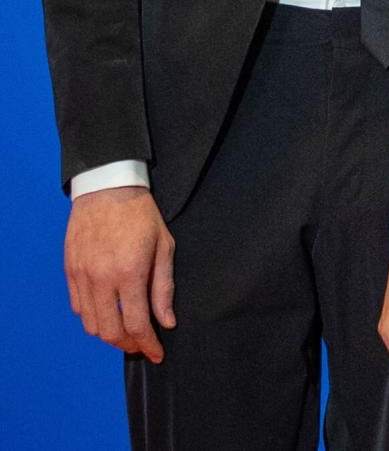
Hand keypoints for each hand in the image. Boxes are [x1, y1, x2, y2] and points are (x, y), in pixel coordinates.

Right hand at [65, 185, 175, 362]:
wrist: (108, 186)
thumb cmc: (141, 214)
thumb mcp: (163, 245)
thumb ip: (164, 287)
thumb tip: (167, 322)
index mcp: (129, 272)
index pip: (136, 324)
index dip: (147, 344)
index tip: (157, 354)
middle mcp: (101, 278)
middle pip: (110, 332)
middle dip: (128, 345)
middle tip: (141, 344)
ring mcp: (82, 275)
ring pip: (91, 324)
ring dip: (109, 334)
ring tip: (125, 330)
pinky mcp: (70, 270)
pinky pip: (78, 307)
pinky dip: (92, 317)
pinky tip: (106, 312)